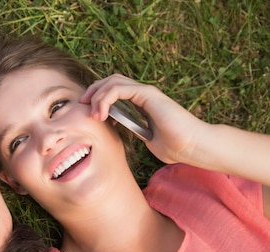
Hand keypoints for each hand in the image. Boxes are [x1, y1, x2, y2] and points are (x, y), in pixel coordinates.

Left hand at [80, 74, 209, 164]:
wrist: (192, 147)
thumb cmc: (175, 147)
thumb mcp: (147, 140)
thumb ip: (136, 132)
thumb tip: (125, 134)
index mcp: (142, 103)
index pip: (114, 90)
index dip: (98, 98)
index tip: (90, 115)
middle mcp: (143, 94)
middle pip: (110, 80)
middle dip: (92, 91)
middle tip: (82, 106)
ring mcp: (146, 92)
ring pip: (112, 81)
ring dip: (97, 96)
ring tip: (93, 114)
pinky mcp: (148, 94)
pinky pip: (119, 88)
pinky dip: (106, 98)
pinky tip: (101, 114)